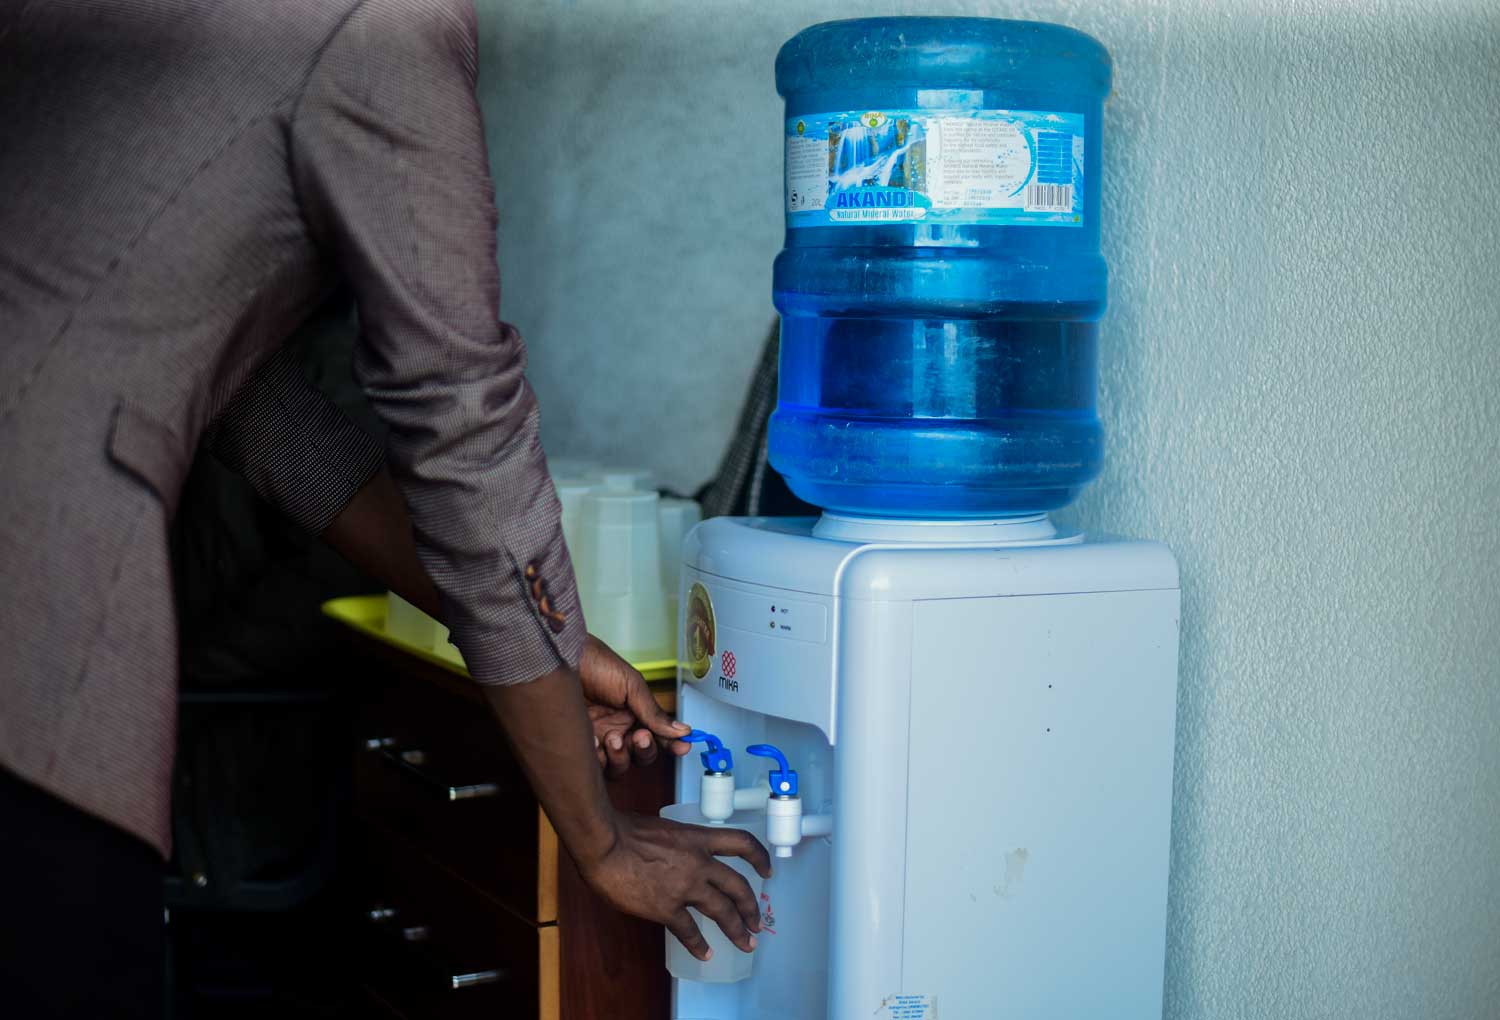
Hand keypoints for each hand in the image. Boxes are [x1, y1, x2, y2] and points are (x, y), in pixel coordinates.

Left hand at [579, 634, 691, 776]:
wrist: (562, 659)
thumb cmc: (596, 663)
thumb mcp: (632, 685)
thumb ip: (654, 712)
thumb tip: (682, 730)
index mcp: (634, 713)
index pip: (658, 735)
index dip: (672, 745)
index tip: (684, 747)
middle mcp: (618, 727)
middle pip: (640, 756)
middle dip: (643, 750)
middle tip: (639, 736)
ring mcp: (598, 737)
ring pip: (618, 767)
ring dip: (620, 757)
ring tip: (611, 738)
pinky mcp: (577, 744)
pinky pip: (593, 766)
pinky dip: (597, 759)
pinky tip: (592, 741)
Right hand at [579, 811, 772, 959]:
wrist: (604, 844)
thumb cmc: (624, 829)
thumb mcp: (664, 828)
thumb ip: (679, 842)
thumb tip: (679, 854)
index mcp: (698, 838)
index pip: (741, 843)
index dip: (760, 857)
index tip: (768, 870)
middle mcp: (699, 863)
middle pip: (738, 886)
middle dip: (751, 907)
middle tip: (757, 921)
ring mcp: (685, 887)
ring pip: (723, 912)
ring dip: (737, 930)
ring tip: (747, 943)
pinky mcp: (666, 908)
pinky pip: (689, 932)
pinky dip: (699, 945)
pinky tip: (705, 954)